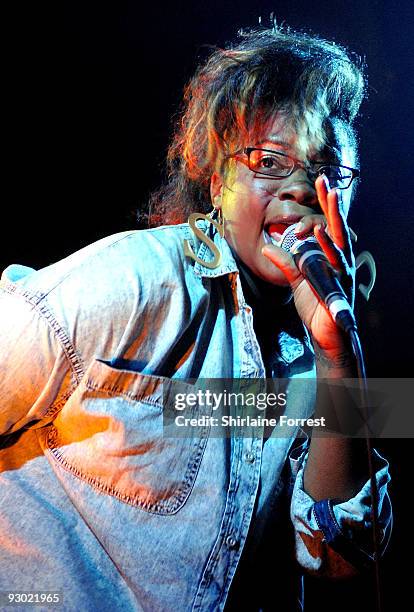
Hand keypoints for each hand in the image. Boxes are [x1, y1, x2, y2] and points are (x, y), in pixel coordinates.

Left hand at [262, 176, 354, 358]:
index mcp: (331, 256)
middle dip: (331, 203)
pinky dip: (327, 247)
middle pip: (338, 226)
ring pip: (339, 239)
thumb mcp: (296, 279)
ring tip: (330, 195)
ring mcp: (343, 270)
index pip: (328, 225)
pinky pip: (333, 262)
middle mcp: (340, 259)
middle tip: (325, 180)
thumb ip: (285, 262)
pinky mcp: (340, 283)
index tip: (319, 182)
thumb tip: (268, 246)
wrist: (324, 333)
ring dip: (333, 217)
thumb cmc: (314, 305)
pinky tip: (320, 233)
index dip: (324, 205)